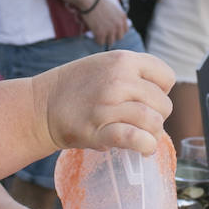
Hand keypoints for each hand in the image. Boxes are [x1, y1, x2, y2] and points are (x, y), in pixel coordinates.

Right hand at [35, 50, 173, 156]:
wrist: (42, 105)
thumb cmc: (76, 86)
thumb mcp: (105, 64)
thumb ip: (133, 72)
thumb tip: (161, 95)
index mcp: (123, 60)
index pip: (166, 77)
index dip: (162, 90)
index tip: (148, 99)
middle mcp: (119, 80)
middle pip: (163, 104)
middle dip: (158, 116)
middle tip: (142, 121)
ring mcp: (108, 105)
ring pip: (153, 122)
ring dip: (153, 134)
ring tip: (145, 137)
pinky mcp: (99, 130)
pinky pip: (134, 138)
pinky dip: (145, 146)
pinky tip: (144, 149)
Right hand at [81, 0, 128, 45]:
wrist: (90, 1)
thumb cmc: (99, 2)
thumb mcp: (113, 8)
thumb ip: (117, 17)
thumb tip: (115, 28)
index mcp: (123, 17)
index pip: (125, 30)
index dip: (118, 31)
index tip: (112, 30)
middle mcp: (118, 25)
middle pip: (119, 37)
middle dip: (112, 36)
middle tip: (105, 33)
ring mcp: (110, 30)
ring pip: (110, 42)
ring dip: (105, 39)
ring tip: (99, 35)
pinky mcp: (101, 33)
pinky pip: (101, 42)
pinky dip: (97, 40)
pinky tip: (94, 35)